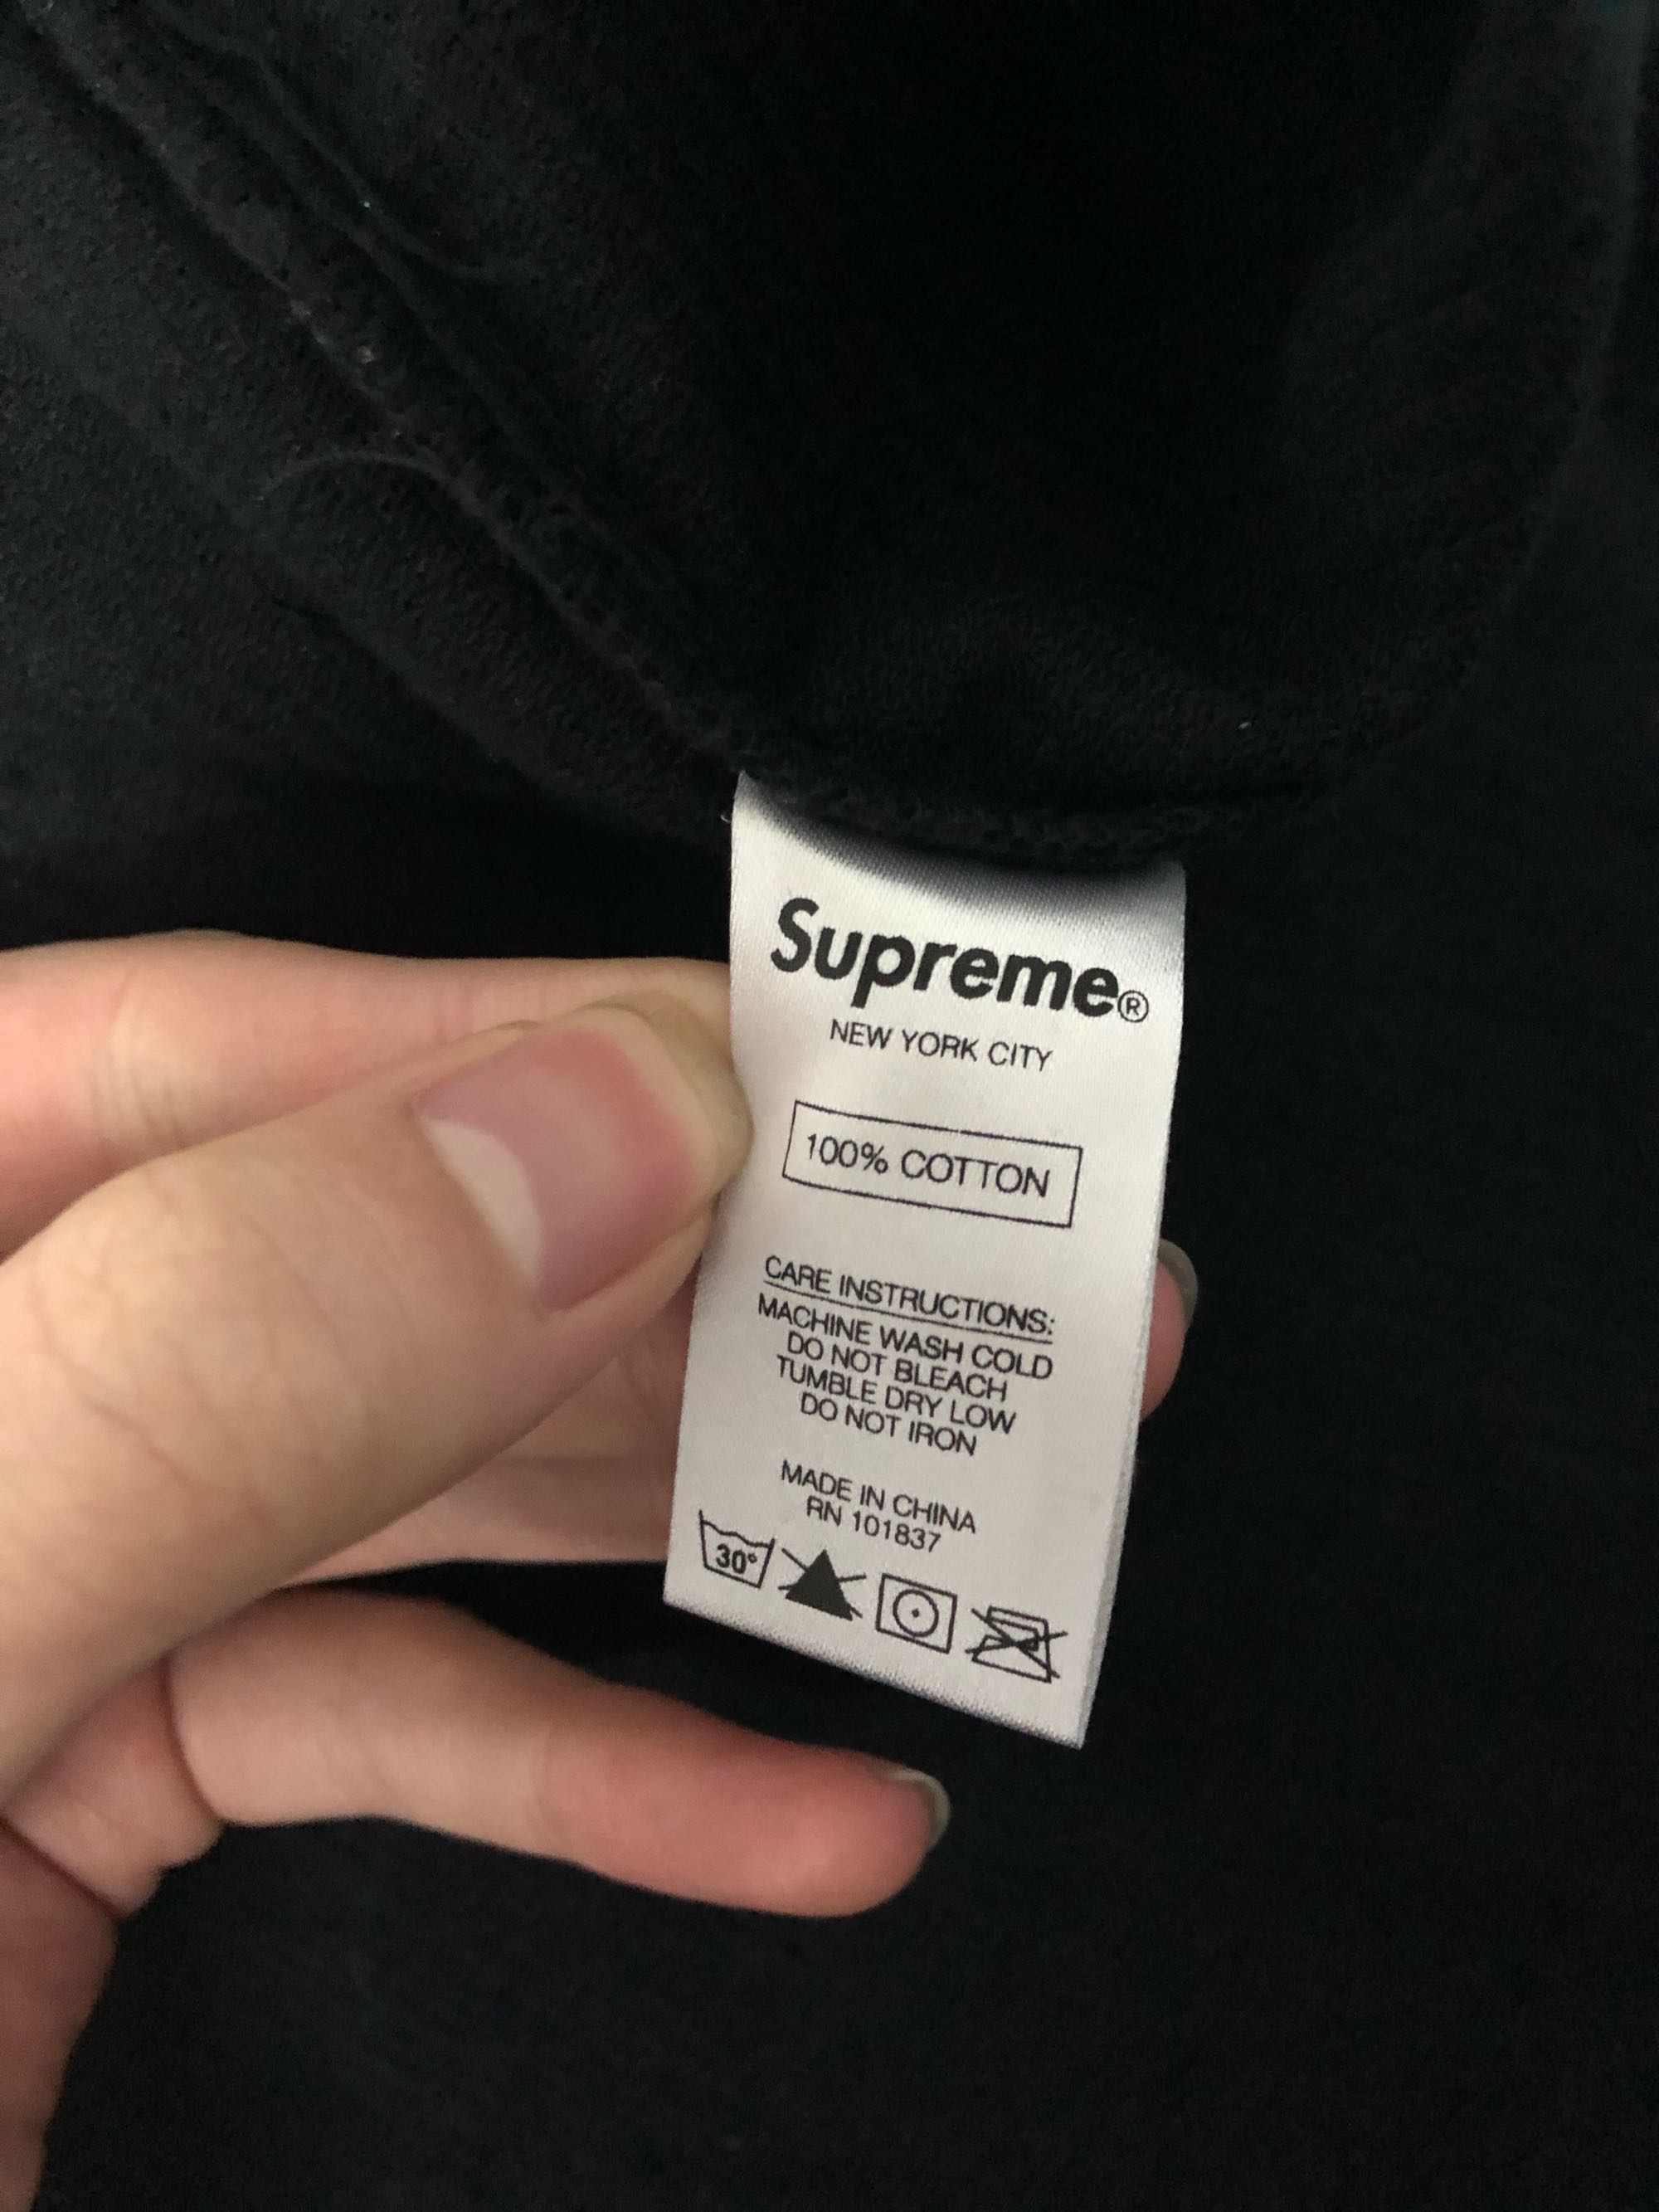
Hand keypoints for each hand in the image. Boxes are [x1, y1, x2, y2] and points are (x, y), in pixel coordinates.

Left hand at [0, 931, 1191, 2206]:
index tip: (767, 1075)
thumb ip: (192, 1380)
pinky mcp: (80, 1786)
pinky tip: (815, 1813)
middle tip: (942, 1262)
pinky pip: (367, 1720)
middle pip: (320, 1245)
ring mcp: (8, 1591)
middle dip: (649, 1263)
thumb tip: (588, 1134)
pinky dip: (591, 1771)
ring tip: (933, 1468)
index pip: (158, 1060)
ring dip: (670, 1503)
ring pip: (384, 1471)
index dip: (477, 1034)